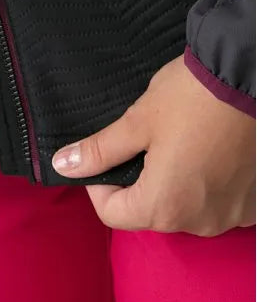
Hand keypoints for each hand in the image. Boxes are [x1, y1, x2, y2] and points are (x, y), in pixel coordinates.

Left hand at [52, 54, 255, 235]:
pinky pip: (216, 203)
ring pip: (184, 208)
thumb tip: (63, 165)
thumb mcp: (137, 122)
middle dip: (136, 183)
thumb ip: (100, 151)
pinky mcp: (252, 204)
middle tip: (140, 143)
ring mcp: (230, 215)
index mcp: (164, 206)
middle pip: (150, 213)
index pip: (114, 214)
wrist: (249, 78)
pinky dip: (205, 185)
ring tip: (176, 144)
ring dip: (173, 185)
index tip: (103, 155)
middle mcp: (200, 222)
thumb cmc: (191, 98)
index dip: (98, 185)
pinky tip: (205, 153)